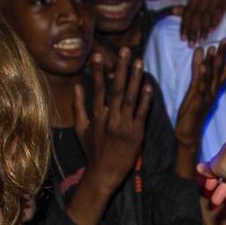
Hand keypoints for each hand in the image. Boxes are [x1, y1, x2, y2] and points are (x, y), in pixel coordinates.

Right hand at [76, 48, 153, 194]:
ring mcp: (125, 126)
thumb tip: (76, 85)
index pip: (97, 89)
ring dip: (136, 78)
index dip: (98, 71)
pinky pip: (143, 113)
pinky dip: (146, 99)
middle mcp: (110, 119)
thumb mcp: (80, 129)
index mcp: (96, 117)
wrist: (104, 174)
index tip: (99, 55)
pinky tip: (149, 86)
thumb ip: (78, 106)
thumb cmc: (92, 151)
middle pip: (117, 89)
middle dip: (121, 68)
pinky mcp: (137, 134)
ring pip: (131, 98)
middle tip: (125, 50)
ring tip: (140, 61)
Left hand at [174, 0, 225, 43]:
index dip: (185, 27)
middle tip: (191, 45)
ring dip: (203, 31)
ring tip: (200, 41)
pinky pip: (218, 16)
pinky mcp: (223, 3)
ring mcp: (214, 0)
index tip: (183, 39)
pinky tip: (210, 33)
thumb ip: (185, 7)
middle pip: (196, 18)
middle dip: (193, 32)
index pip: (188, 14)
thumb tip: (172, 11)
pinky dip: (214, 25)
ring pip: (207, 18)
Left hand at [174, 39, 225, 149]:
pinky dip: (202, 77)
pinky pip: (201, 89)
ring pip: (212, 77)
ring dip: (213, 63)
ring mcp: (207, 97)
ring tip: (215, 47)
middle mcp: (213, 90)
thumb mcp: (195, 87)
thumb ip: (198, 68)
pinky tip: (203, 67)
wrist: (188, 134)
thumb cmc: (192, 111)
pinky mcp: (198, 103)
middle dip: (225, 53)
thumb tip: (202, 49)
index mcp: (214, 85)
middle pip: (222, 69)